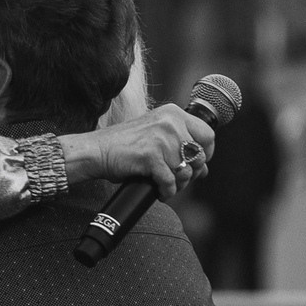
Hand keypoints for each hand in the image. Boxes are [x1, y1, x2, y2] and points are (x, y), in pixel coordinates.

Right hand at [72, 104, 215, 198]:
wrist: (98, 150)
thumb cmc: (126, 145)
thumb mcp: (157, 138)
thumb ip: (181, 147)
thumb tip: (204, 170)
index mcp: (173, 113)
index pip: (207, 134)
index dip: (205, 153)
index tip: (194, 164)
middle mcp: (170, 122)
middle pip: (199, 155)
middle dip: (192, 172)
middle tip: (178, 179)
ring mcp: (161, 138)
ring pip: (186, 171)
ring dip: (178, 184)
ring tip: (166, 185)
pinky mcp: (151, 156)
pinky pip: (170, 182)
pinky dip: (167, 191)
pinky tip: (160, 191)